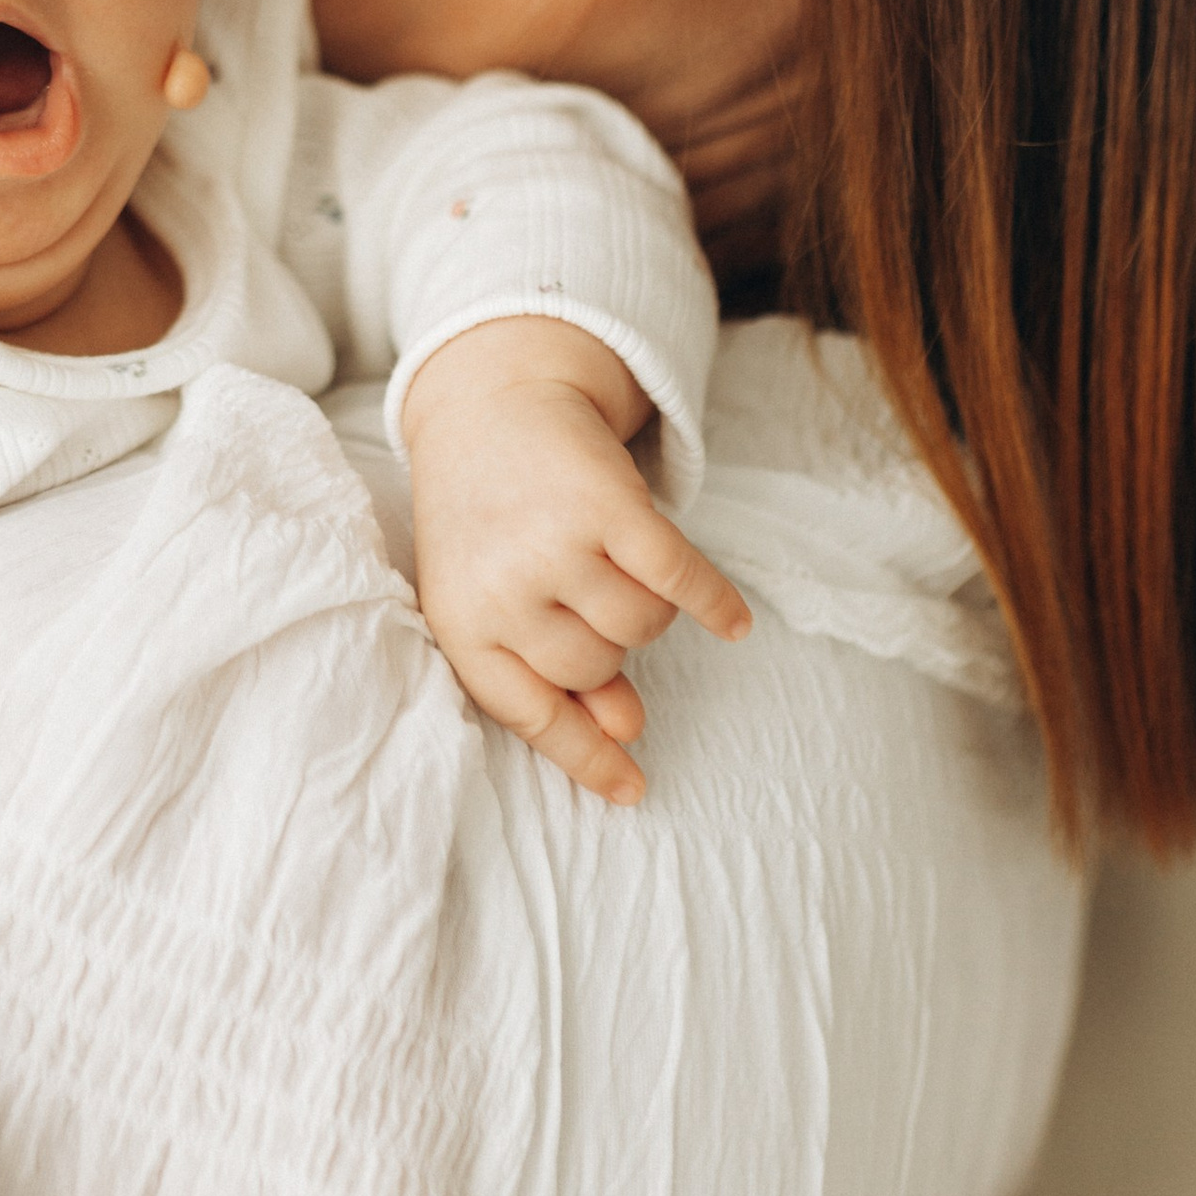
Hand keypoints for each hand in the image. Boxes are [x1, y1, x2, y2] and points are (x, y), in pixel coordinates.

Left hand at [401, 318, 746, 803]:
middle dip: (608, 644)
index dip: (586, 758)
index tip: (633, 789)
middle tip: (588, 589)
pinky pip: (680, 579)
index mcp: (461, 623)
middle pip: (596, 669)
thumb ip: (551, 669)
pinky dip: (714, 603)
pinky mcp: (605, 504)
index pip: (531, 714)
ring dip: (647, 608)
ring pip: (641, 628)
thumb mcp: (496, 597)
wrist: (490, 406)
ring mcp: (553, 545)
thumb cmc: (493, 520)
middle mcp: (502, 589)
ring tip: (619, 567)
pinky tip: (735, 621)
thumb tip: (627, 732)